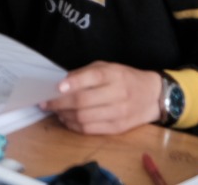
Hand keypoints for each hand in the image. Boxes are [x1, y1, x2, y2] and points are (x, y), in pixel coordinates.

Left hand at [42, 62, 166, 134]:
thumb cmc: (124, 78)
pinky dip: (74, 126)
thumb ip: (86, 73)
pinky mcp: (117, 128)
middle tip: (46, 102)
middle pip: (83, 101)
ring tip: (56, 111)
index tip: (56, 87)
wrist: (152, 96)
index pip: (92, 78)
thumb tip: (62, 84)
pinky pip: (90, 130)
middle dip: (60, 103)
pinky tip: (67, 120)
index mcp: (114, 75)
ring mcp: (118, 113)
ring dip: (64, 116)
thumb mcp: (107, 68)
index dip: (72, 83)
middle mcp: (117, 94)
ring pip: (84, 118)